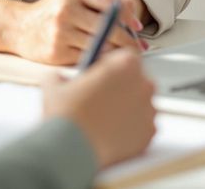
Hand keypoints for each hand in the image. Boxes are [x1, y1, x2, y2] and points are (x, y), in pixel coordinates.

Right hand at [8, 0, 143, 64]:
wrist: (20, 27)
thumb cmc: (53, 11)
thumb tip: (131, 9)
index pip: (110, 0)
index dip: (128, 15)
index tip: (137, 26)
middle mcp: (67, 8)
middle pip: (109, 26)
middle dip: (127, 39)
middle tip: (138, 47)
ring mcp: (61, 31)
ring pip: (101, 44)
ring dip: (116, 52)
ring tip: (124, 55)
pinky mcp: (57, 52)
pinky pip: (88, 58)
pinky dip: (100, 61)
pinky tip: (105, 62)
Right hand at [42, 50, 156, 167]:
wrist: (72, 149)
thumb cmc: (68, 115)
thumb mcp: (55, 85)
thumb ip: (62, 76)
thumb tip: (59, 79)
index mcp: (125, 64)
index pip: (127, 56)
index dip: (113, 65)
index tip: (105, 73)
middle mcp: (143, 84)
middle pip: (137, 79)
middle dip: (122, 86)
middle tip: (102, 97)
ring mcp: (149, 110)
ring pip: (141, 104)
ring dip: (128, 108)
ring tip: (104, 118)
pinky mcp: (149, 134)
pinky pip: (143, 127)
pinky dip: (132, 129)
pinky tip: (112, 132)